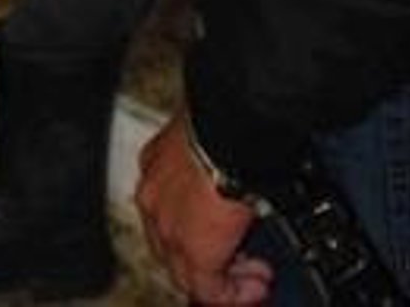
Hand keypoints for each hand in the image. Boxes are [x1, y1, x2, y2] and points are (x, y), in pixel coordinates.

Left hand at [136, 116, 270, 304]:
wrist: (228, 128)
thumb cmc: (223, 120)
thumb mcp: (208, 135)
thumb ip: (214, 155)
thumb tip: (235, 154)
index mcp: (155, 164)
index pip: (166, 206)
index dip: (193, 223)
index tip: (219, 229)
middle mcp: (154, 198)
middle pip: (173, 243)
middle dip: (209, 256)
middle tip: (240, 261)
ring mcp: (168, 228)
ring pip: (188, 270)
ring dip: (225, 278)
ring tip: (255, 277)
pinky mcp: (194, 253)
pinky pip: (210, 289)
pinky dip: (234, 293)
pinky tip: (255, 286)